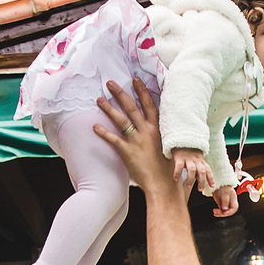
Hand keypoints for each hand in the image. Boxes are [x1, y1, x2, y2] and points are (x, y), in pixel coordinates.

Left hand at [94, 80, 178, 199]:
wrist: (164, 185)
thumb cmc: (168, 168)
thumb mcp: (168, 146)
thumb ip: (160, 135)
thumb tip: (155, 128)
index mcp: (158, 129)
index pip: (149, 105)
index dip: (142, 91)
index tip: (135, 80)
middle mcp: (147, 132)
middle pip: (132, 107)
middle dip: (121, 93)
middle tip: (110, 83)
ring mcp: (137, 141)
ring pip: (121, 120)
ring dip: (109, 108)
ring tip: (99, 99)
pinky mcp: (128, 153)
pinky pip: (114, 140)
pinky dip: (104, 133)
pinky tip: (94, 126)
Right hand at [173, 148, 213, 192]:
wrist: (180, 137)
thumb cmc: (188, 150)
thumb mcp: (196, 157)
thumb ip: (198, 166)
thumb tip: (199, 179)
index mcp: (201, 160)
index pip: (208, 170)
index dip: (211, 178)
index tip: (212, 186)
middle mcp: (196, 159)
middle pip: (202, 171)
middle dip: (202, 181)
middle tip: (200, 189)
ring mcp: (187, 158)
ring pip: (192, 170)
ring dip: (191, 179)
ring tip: (188, 186)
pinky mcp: (179, 157)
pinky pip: (179, 166)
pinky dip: (177, 173)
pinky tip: (175, 179)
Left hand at [212, 185, 238, 217]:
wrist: (219, 185)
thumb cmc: (224, 187)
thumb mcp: (225, 193)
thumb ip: (225, 201)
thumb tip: (225, 209)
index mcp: (234, 200)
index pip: (234, 209)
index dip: (229, 212)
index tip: (223, 212)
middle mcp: (231, 203)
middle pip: (229, 212)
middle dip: (223, 213)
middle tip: (217, 212)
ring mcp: (226, 204)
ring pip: (225, 212)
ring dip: (220, 214)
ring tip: (215, 212)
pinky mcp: (222, 205)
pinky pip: (221, 211)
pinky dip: (218, 212)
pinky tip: (215, 212)